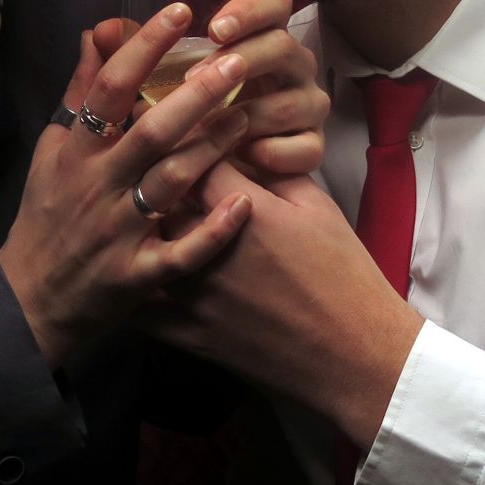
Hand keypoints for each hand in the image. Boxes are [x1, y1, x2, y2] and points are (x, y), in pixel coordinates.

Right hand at [0, 3, 256, 368]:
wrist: (31, 301)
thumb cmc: (46, 217)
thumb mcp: (51, 151)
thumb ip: (78, 93)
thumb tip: (94, 34)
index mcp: (75, 152)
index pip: (109, 88)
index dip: (143, 47)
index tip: (179, 12)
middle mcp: (96, 186)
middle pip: (150, 131)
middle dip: (195, 94)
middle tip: (236, 62)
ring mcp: (118, 232)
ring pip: (172, 183)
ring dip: (212, 148)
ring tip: (248, 116)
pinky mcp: (137, 276)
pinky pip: (181, 252)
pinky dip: (213, 229)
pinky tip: (245, 203)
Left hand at [92, 0, 328, 175]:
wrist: (224, 175)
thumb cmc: (189, 117)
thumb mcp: (157, 87)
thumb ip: (130, 58)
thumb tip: (99, 31)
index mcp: (261, 37)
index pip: (274, 2)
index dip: (249, 8)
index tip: (210, 26)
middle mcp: (292, 68)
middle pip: (284, 47)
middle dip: (243, 58)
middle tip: (200, 74)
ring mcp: (306, 109)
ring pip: (294, 102)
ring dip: (252, 111)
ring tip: (216, 122)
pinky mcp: (311, 152)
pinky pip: (306, 150)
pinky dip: (276, 154)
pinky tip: (248, 157)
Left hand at [140, 164, 422, 451]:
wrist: (354, 355)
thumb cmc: (344, 275)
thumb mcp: (318, 208)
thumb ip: (276, 169)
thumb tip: (245, 145)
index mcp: (245, 211)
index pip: (194, 156)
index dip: (186, 138)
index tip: (179, 129)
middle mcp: (208, 249)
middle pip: (157, 199)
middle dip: (154, 179)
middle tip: (146, 166)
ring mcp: (193, 296)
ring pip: (140, 248)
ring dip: (138, 231)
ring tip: (132, 216)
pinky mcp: (189, 335)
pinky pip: (139, 308)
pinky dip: (131, 286)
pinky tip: (130, 271)